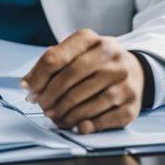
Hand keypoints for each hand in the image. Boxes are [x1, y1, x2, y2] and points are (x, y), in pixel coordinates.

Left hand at [20, 29, 144, 133]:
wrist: (136, 71)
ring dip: (63, 114)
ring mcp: (124, 80)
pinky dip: (84, 125)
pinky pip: (101, 120)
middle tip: (42, 107)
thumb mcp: (76, 53)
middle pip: (69, 79)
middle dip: (49, 97)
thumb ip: (51, 65)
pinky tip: (75, 123)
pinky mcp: (132, 104)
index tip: (29, 89)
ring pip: (84, 102)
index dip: (38, 77)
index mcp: (91, 39)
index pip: (56, 57)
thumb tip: (28, 85)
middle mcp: (111, 55)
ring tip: (55, 116)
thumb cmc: (97, 64)